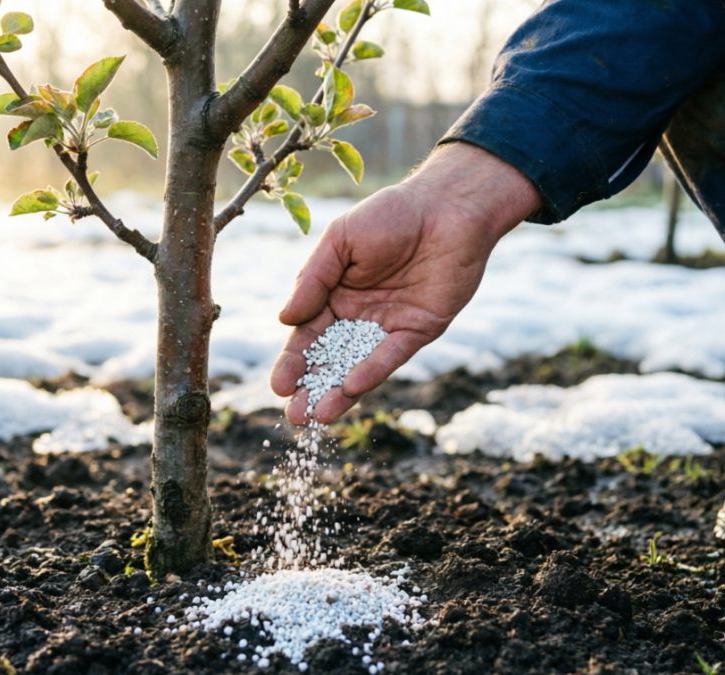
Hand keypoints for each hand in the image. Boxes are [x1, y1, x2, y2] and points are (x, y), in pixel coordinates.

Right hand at [270, 143, 542, 423]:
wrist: (446, 207)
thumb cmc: (390, 215)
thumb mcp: (340, 241)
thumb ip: (313, 280)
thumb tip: (284, 320)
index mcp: (334, 295)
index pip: (307, 335)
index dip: (293, 361)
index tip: (278, 386)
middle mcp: (359, 316)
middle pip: (329, 359)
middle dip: (311, 387)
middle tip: (295, 415)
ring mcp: (388, 326)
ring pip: (358, 366)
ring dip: (338, 392)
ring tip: (318, 416)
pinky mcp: (419, 330)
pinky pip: (391, 355)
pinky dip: (372, 371)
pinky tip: (351, 388)